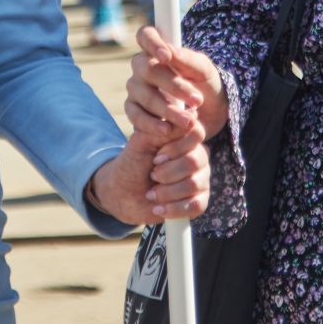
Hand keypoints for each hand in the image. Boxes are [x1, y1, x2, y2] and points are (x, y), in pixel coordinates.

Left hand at [87, 122, 211, 224]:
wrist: (122, 192)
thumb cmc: (133, 163)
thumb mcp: (142, 142)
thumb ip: (165, 129)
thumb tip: (191, 114)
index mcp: (185, 138)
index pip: (197, 133)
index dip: (176, 147)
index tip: (156, 157)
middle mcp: (197, 157)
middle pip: (196, 161)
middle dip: (167, 172)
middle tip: (152, 175)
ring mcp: (200, 179)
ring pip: (194, 185)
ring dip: (166, 192)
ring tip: (151, 194)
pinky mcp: (198, 201)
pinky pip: (197, 205)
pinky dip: (174, 209)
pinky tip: (158, 208)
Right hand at [126, 26, 227, 142]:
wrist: (210, 115)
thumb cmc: (206, 85)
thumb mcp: (205, 71)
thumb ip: (188, 59)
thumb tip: (170, 52)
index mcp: (159, 50)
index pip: (146, 35)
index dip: (152, 43)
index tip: (167, 56)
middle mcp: (143, 67)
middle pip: (146, 68)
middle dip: (172, 85)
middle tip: (197, 100)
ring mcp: (136, 88)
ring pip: (142, 94)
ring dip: (166, 109)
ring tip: (189, 121)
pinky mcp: (134, 110)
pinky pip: (135, 116)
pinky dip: (151, 124)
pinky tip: (167, 131)